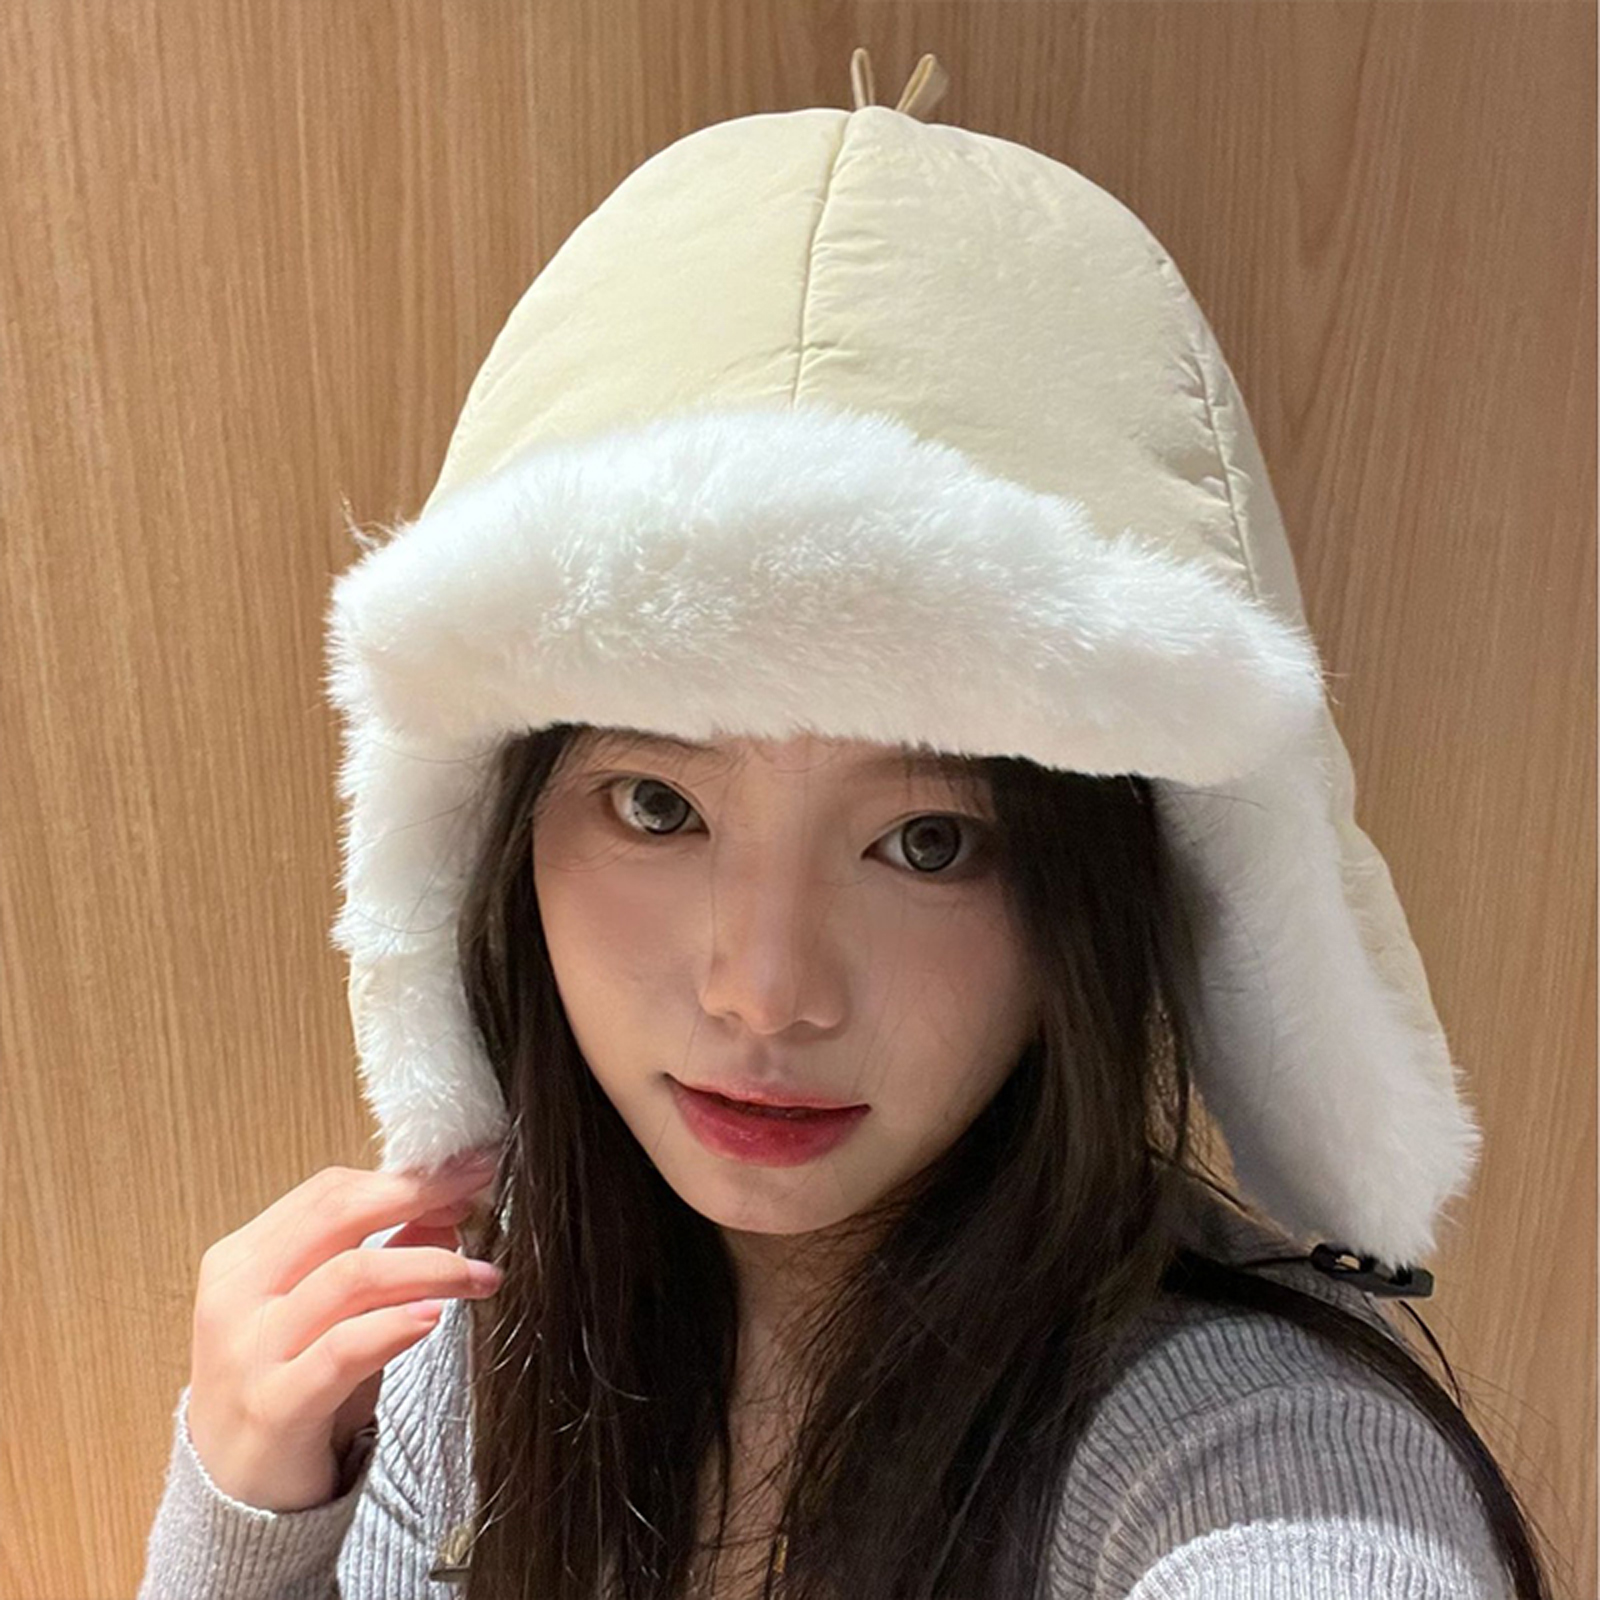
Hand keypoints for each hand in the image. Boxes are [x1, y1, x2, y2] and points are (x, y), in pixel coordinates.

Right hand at [184, 1150, 503, 1510]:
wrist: (232, 1498)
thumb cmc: (287, 1390)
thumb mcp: (330, 1315)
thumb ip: (379, 1257)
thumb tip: (444, 1208)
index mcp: (244, 1260)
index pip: (329, 1192)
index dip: (403, 1178)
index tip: (464, 1175)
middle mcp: (238, 1297)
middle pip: (338, 1215)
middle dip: (420, 1195)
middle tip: (479, 1193)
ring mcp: (250, 1353)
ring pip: (351, 1275)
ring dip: (431, 1265)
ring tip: (481, 1275)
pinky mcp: (273, 1408)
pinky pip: (342, 1350)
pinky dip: (395, 1324)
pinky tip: (434, 1315)